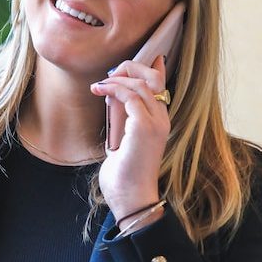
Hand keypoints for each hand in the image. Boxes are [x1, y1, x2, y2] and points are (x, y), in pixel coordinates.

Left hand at [91, 54, 168, 224]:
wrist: (131, 198)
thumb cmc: (125, 176)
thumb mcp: (123, 141)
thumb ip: (122, 121)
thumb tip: (113, 100)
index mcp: (159, 123)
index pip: (160, 85)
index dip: (149, 68)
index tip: (126, 63)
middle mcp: (162, 120)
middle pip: (151, 78)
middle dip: (128, 68)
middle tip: (107, 76)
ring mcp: (156, 123)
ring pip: (140, 83)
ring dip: (116, 79)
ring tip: (99, 85)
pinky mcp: (144, 127)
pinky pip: (130, 95)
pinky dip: (113, 88)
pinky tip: (99, 91)